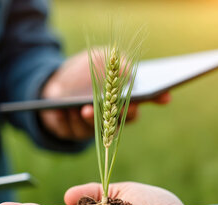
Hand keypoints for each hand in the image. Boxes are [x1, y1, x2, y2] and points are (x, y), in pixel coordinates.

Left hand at [39, 51, 170, 140]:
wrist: (52, 84)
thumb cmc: (80, 71)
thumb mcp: (97, 59)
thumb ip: (113, 64)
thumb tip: (128, 71)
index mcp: (122, 99)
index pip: (144, 100)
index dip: (157, 98)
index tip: (165, 95)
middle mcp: (111, 117)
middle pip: (123, 120)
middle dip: (122, 114)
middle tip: (121, 107)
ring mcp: (93, 127)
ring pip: (96, 129)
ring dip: (91, 118)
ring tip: (85, 109)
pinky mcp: (72, 132)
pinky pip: (72, 131)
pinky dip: (68, 120)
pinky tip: (64, 110)